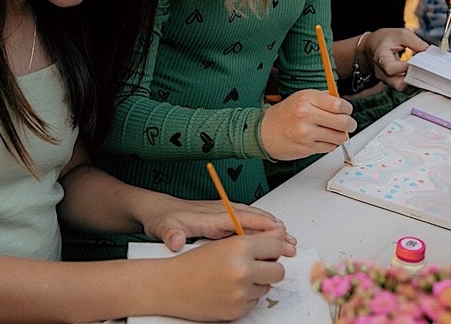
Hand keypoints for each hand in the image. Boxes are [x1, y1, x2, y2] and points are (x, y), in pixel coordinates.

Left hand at [141, 194, 293, 251]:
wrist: (158, 210)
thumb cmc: (163, 218)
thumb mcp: (164, 227)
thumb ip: (171, 234)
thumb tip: (177, 240)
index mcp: (211, 216)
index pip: (241, 220)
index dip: (260, 226)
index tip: (277, 231)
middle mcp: (221, 212)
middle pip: (253, 219)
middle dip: (274, 229)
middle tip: (291, 241)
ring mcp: (224, 215)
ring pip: (254, 220)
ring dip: (272, 229)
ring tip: (290, 240)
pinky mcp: (224, 220)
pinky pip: (249, 223)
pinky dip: (264, 229)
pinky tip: (273, 236)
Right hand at [164, 231, 293, 320]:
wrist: (169, 285)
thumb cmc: (192, 263)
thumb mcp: (224, 243)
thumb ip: (255, 241)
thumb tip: (280, 239)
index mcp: (239, 247)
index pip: (276, 245)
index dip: (276, 248)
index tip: (276, 250)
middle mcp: (242, 269)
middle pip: (279, 271)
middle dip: (270, 268)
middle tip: (257, 266)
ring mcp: (240, 292)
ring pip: (266, 288)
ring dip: (256, 283)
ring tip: (234, 277)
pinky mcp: (236, 310)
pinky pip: (254, 302)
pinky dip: (245, 297)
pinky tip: (228, 290)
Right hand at [259, 89, 353, 160]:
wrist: (264, 131)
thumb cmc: (285, 114)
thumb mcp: (302, 97)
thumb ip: (323, 99)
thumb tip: (344, 106)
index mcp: (307, 99)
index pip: (339, 104)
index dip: (348, 109)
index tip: (347, 111)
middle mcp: (306, 115)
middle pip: (343, 122)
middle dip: (350, 124)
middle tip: (349, 124)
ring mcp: (306, 133)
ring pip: (339, 137)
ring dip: (340, 135)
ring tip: (334, 132)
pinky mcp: (306, 148)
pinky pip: (329, 147)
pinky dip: (330, 144)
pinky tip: (321, 139)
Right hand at [360, 27, 427, 91]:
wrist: (373, 46)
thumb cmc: (386, 39)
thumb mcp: (401, 34)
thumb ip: (416, 43)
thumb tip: (429, 53)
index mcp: (381, 57)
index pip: (390, 68)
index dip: (404, 67)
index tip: (415, 62)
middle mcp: (382, 73)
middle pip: (398, 84)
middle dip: (414, 78)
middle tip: (424, 68)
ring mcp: (387, 80)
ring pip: (403, 89)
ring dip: (416, 81)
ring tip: (423, 70)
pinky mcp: (394, 83)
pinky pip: (405, 88)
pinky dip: (414, 82)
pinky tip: (420, 73)